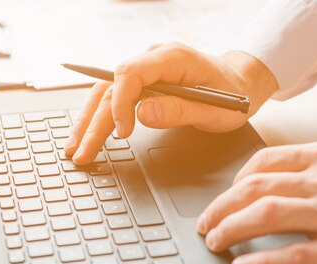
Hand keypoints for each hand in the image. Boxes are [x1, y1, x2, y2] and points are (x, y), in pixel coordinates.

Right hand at [64, 42, 277, 164]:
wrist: (241, 83)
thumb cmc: (233, 95)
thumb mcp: (215, 110)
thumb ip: (179, 111)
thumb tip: (142, 114)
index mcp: (172, 57)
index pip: (130, 74)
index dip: (120, 104)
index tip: (121, 133)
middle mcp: (154, 59)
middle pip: (111, 87)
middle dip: (94, 122)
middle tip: (81, 152)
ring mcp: (147, 69)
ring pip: (106, 91)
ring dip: (88, 120)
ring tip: (74, 146)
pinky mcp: (144, 82)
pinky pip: (114, 95)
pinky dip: (99, 115)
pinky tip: (86, 132)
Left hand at [196, 141, 316, 263]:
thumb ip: (312, 170)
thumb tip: (267, 186)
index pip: (264, 161)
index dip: (234, 182)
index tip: (224, 198)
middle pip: (255, 188)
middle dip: (220, 208)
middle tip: (205, 225)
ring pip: (266, 215)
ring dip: (230, 230)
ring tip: (214, 243)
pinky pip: (293, 255)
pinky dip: (261, 262)